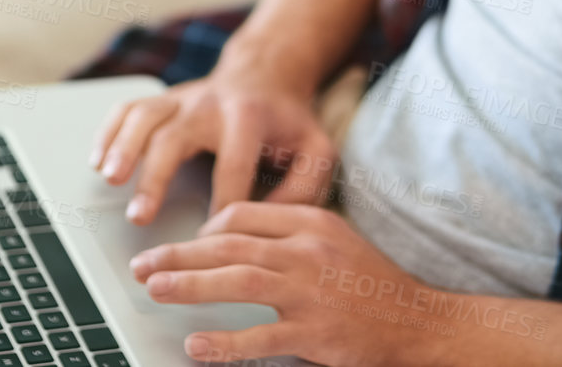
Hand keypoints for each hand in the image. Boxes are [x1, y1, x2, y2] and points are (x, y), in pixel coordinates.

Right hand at [90, 58, 336, 223]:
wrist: (266, 75)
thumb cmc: (289, 122)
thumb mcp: (316, 150)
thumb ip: (304, 187)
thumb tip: (270, 222)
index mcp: (250, 117)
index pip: (234, 164)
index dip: (223, 202)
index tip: (211, 238)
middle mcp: (211, 104)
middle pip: (177, 136)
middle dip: (156, 175)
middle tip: (139, 215)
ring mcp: (182, 98)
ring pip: (146, 116)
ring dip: (124, 146)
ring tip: (108, 178)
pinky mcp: (163, 100)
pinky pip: (128, 109)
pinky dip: (109, 131)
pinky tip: (97, 160)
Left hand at [133, 202, 456, 365]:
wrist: (418, 320)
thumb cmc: (373, 283)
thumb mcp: (336, 240)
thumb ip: (292, 234)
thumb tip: (237, 239)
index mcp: (312, 222)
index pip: (245, 215)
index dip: (206, 228)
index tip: (186, 245)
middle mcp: (308, 251)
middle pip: (231, 244)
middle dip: (180, 254)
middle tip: (143, 264)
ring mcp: (311, 291)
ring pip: (238, 280)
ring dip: (190, 284)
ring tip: (154, 289)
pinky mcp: (314, 331)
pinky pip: (260, 336)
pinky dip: (225, 341)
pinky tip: (197, 346)